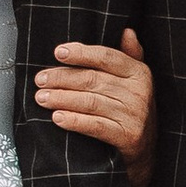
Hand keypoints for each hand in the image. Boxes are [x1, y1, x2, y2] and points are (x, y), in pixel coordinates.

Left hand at [35, 30, 156, 186]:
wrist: (146, 154)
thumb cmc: (130, 112)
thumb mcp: (134, 83)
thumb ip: (129, 57)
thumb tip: (127, 31)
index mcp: (139, 73)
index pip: (107, 56)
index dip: (81, 53)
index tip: (57, 52)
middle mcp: (139, 92)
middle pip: (93, 79)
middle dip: (62, 78)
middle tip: (40, 79)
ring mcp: (134, 116)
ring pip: (91, 102)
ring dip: (61, 98)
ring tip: (41, 98)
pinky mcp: (128, 137)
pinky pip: (95, 126)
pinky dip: (74, 121)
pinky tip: (57, 118)